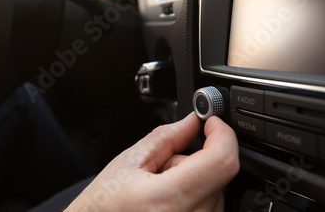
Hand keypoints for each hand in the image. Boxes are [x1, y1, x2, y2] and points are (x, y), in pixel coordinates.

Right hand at [66, 113, 238, 211]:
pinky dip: (196, 197)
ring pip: (216, 191)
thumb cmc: (103, 205)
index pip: (220, 162)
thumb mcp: (130, 161)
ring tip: (160, 189)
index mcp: (169, 200)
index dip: (221, 134)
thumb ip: (167, 138)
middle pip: (216, 175)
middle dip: (193, 161)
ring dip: (194, 181)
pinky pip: (211, 207)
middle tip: (161, 169)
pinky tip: (169, 202)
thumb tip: (194, 121)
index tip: (211, 123)